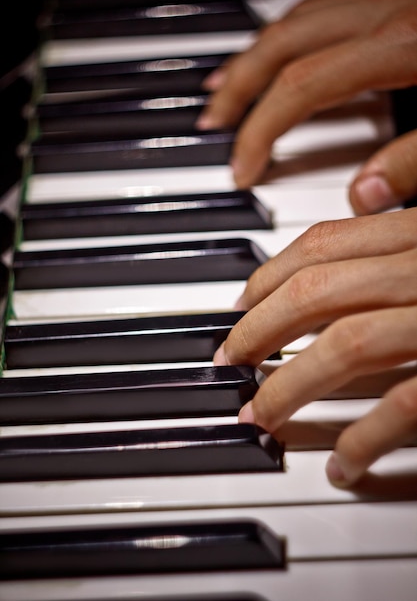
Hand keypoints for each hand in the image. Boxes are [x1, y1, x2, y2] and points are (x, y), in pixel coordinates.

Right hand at [196, 0, 416, 212]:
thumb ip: (413, 163)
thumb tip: (363, 197)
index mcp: (401, 44)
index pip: (303, 88)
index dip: (262, 131)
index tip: (243, 170)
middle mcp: (386, 10)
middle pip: (282, 43)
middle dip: (238, 86)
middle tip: (212, 121)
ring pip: (296, 20)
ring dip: (254, 55)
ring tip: (226, 86)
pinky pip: (322, 9)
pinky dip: (287, 36)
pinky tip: (281, 55)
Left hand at [213, 207, 416, 487]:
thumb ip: (408, 207)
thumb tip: (361, 193)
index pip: (324, 243)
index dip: (267, 277)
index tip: (237, 308)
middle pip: (317, 290)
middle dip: (258, 330)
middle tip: (229, 363)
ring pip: (347, 345)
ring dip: (289, 388)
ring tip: (259, 417)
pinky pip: (404, 404)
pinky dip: (362, 439)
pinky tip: (341, 467)